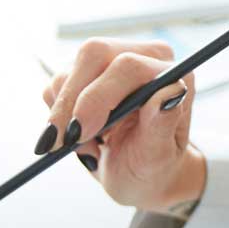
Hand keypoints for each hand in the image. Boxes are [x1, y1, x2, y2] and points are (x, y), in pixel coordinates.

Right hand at [38, 38, 204, 212]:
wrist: (138, 173)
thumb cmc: (153, 166)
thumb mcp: (158, 157)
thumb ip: (163, 124)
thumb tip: (171, 91)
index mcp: (170, 73)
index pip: (128, 66)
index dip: (97, 96)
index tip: (78, 134)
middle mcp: (144, 57)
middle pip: (93, 54)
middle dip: (70, 102)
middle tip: (61, 142)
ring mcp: (114, 60)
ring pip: (69, 72)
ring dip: (64, 115)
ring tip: (87, 144)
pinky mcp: (89, 72)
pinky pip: (57, 86)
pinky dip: (59, 116)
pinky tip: (81, 135)